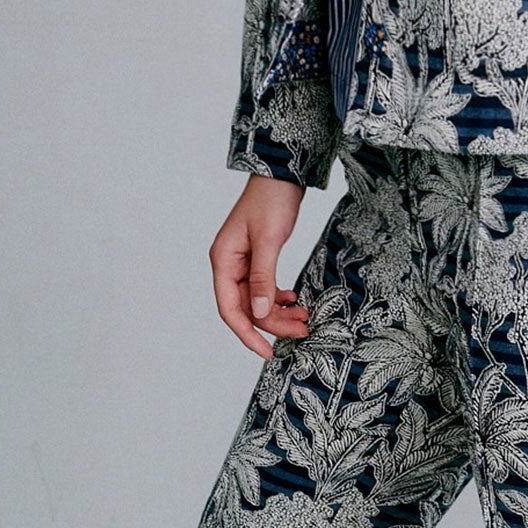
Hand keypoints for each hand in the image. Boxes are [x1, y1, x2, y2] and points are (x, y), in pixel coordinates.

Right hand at [210, 175, 311, 356]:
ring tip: (305, 318)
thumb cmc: (272, 201)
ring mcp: (242, 264)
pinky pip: (264, 289)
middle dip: (273, 323)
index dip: (247, 334)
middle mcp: (228, 265)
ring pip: (257, 301)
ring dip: (279, 312)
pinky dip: (279, 298)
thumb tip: (257, 313)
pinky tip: (295, 300)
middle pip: (246, 308)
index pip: (229, 309)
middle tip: (303, 330)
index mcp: (223, 261)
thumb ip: (262, 278)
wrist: (282, 175)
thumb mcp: (269, 240)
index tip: (267, 351)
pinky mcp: (257, 260)